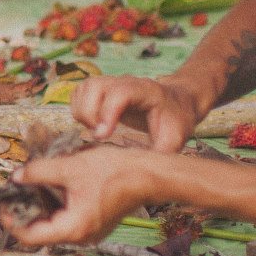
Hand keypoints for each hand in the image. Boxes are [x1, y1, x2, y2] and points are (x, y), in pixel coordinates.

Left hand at [3, 146, 162, 246]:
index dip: (12, 222)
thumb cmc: (115, 172)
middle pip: (41, 232)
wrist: (149, 174)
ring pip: (55, 224)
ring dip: (41, 207)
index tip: (3, 205)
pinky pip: (68, 219)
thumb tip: (16, 176)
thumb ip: (38, 172)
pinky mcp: (95, 223)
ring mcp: (90, 232)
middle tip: (15, 192)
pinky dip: (56, 205)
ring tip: (31, 185)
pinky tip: (51, 186)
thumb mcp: (70, 168)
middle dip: (25, 211)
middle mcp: (81, 236)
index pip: (30, 236)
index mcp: (73, 229)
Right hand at [68, 74, 204, 151]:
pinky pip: (79, 92)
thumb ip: (159, 154)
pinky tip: (93, 124)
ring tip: (97, 130)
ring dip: (82, 112)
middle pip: (94, 87)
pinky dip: (78, 109)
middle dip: (90, 115)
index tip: (102, 136)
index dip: (107, 113)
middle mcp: (124, 82)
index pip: (120, 93)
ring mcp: (111, 82)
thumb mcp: (175, 139)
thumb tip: (140, 173)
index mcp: (145, 90)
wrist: (176, 103)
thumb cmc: (175, 120)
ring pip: (83, 88)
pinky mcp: (101, 88)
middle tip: (101, 136)